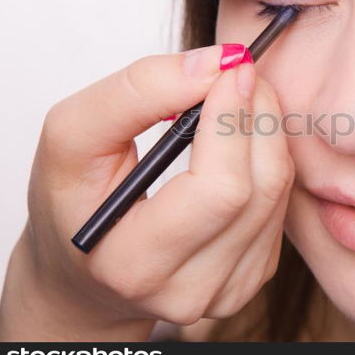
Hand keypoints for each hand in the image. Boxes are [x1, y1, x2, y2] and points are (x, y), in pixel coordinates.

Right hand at [0, 45, 294, 339]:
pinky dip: (268, 159)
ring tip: (239, 98)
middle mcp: (190, 291)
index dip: (232, 118)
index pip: (218, 188)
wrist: (88, 267)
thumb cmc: (74, 203)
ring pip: (278, 193)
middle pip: (260, 188)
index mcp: (135, 264)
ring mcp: (228, 290)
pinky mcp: (253, 277)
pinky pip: (281, 205)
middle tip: (240, 72)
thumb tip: (214, 64)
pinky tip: (241, 141)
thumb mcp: (72, 138)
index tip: (230, 66)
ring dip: (267, 131)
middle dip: (257, 115)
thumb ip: (135, 94)